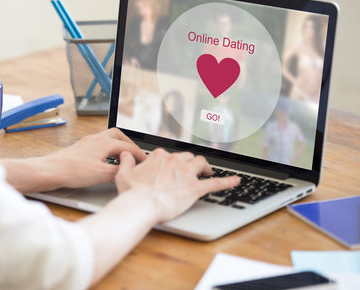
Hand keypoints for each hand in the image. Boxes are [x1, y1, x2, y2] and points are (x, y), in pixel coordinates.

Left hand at [42, 128, 147, 188]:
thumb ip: (118, 171)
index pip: (128, 146)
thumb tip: (128, 170)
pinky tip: (105, 160)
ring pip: (107, 139)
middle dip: (129, 144)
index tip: (146, 162)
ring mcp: (87, 142)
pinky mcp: (79, 149)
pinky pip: (98, 144)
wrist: (50, 171)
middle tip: (135, 155)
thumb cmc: (73, 171)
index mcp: (104, 142)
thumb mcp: (102, 174)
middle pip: (118, 136)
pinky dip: (107, 150)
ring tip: (122, 157)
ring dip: (117, 146)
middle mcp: (96, 139)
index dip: (139, 154)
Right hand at [115, 149, 239, 222]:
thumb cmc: (132, 193)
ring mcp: (186, 174)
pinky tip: (236, 181)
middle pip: (186, 157)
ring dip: (205, 166)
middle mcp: (175, 161)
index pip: (168, 155)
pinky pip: (216, 183)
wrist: (142, 205)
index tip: (169, 168)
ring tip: (206, 172)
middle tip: (190, 170)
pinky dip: (228, 181)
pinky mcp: (195, 188)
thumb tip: (125, 154)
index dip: (170, 162)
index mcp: (159, 156)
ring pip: (201, 163)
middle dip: (189, 162)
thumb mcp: (123, 175)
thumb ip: (125, 162)